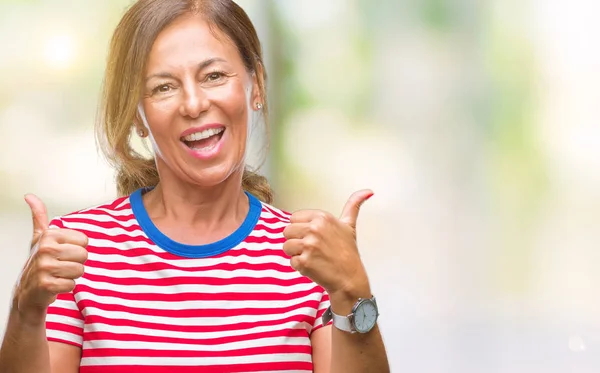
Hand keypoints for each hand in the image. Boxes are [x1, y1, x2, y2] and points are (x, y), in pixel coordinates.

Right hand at [14, 194, 87, 322]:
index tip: (61, 253)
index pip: (84, 241)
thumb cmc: (40, 261)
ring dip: (71, 275)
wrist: (27, 290)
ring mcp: (45, 267)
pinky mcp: (46, 284)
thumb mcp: (40, 237)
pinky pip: (72, 285)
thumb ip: (39, 216)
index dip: (76, 249)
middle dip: (75, 263)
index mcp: (49, 235)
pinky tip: (55, 285)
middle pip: (84, 255)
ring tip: (58, 274)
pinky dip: (66, 287)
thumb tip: (29, 196)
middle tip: (60, 265)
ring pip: (80, 270)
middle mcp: (45, 249)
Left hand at [282, 189, 373, 297]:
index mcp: (322, 217)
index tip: (314, 236)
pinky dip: (300, 267)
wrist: (350, 278)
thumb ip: (353, 205)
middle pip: (287, 231)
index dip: (301, 229)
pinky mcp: (304, 262)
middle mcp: (315, 229)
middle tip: (313, 249)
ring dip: (296, 254)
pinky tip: (313, 266)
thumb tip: (368, 191)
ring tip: (313, 257)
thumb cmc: (348, 252)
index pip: (294, 218)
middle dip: (297, 241)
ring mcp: (309, 245)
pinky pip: (291, 261)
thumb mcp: (349, 225)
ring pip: (286, 246)